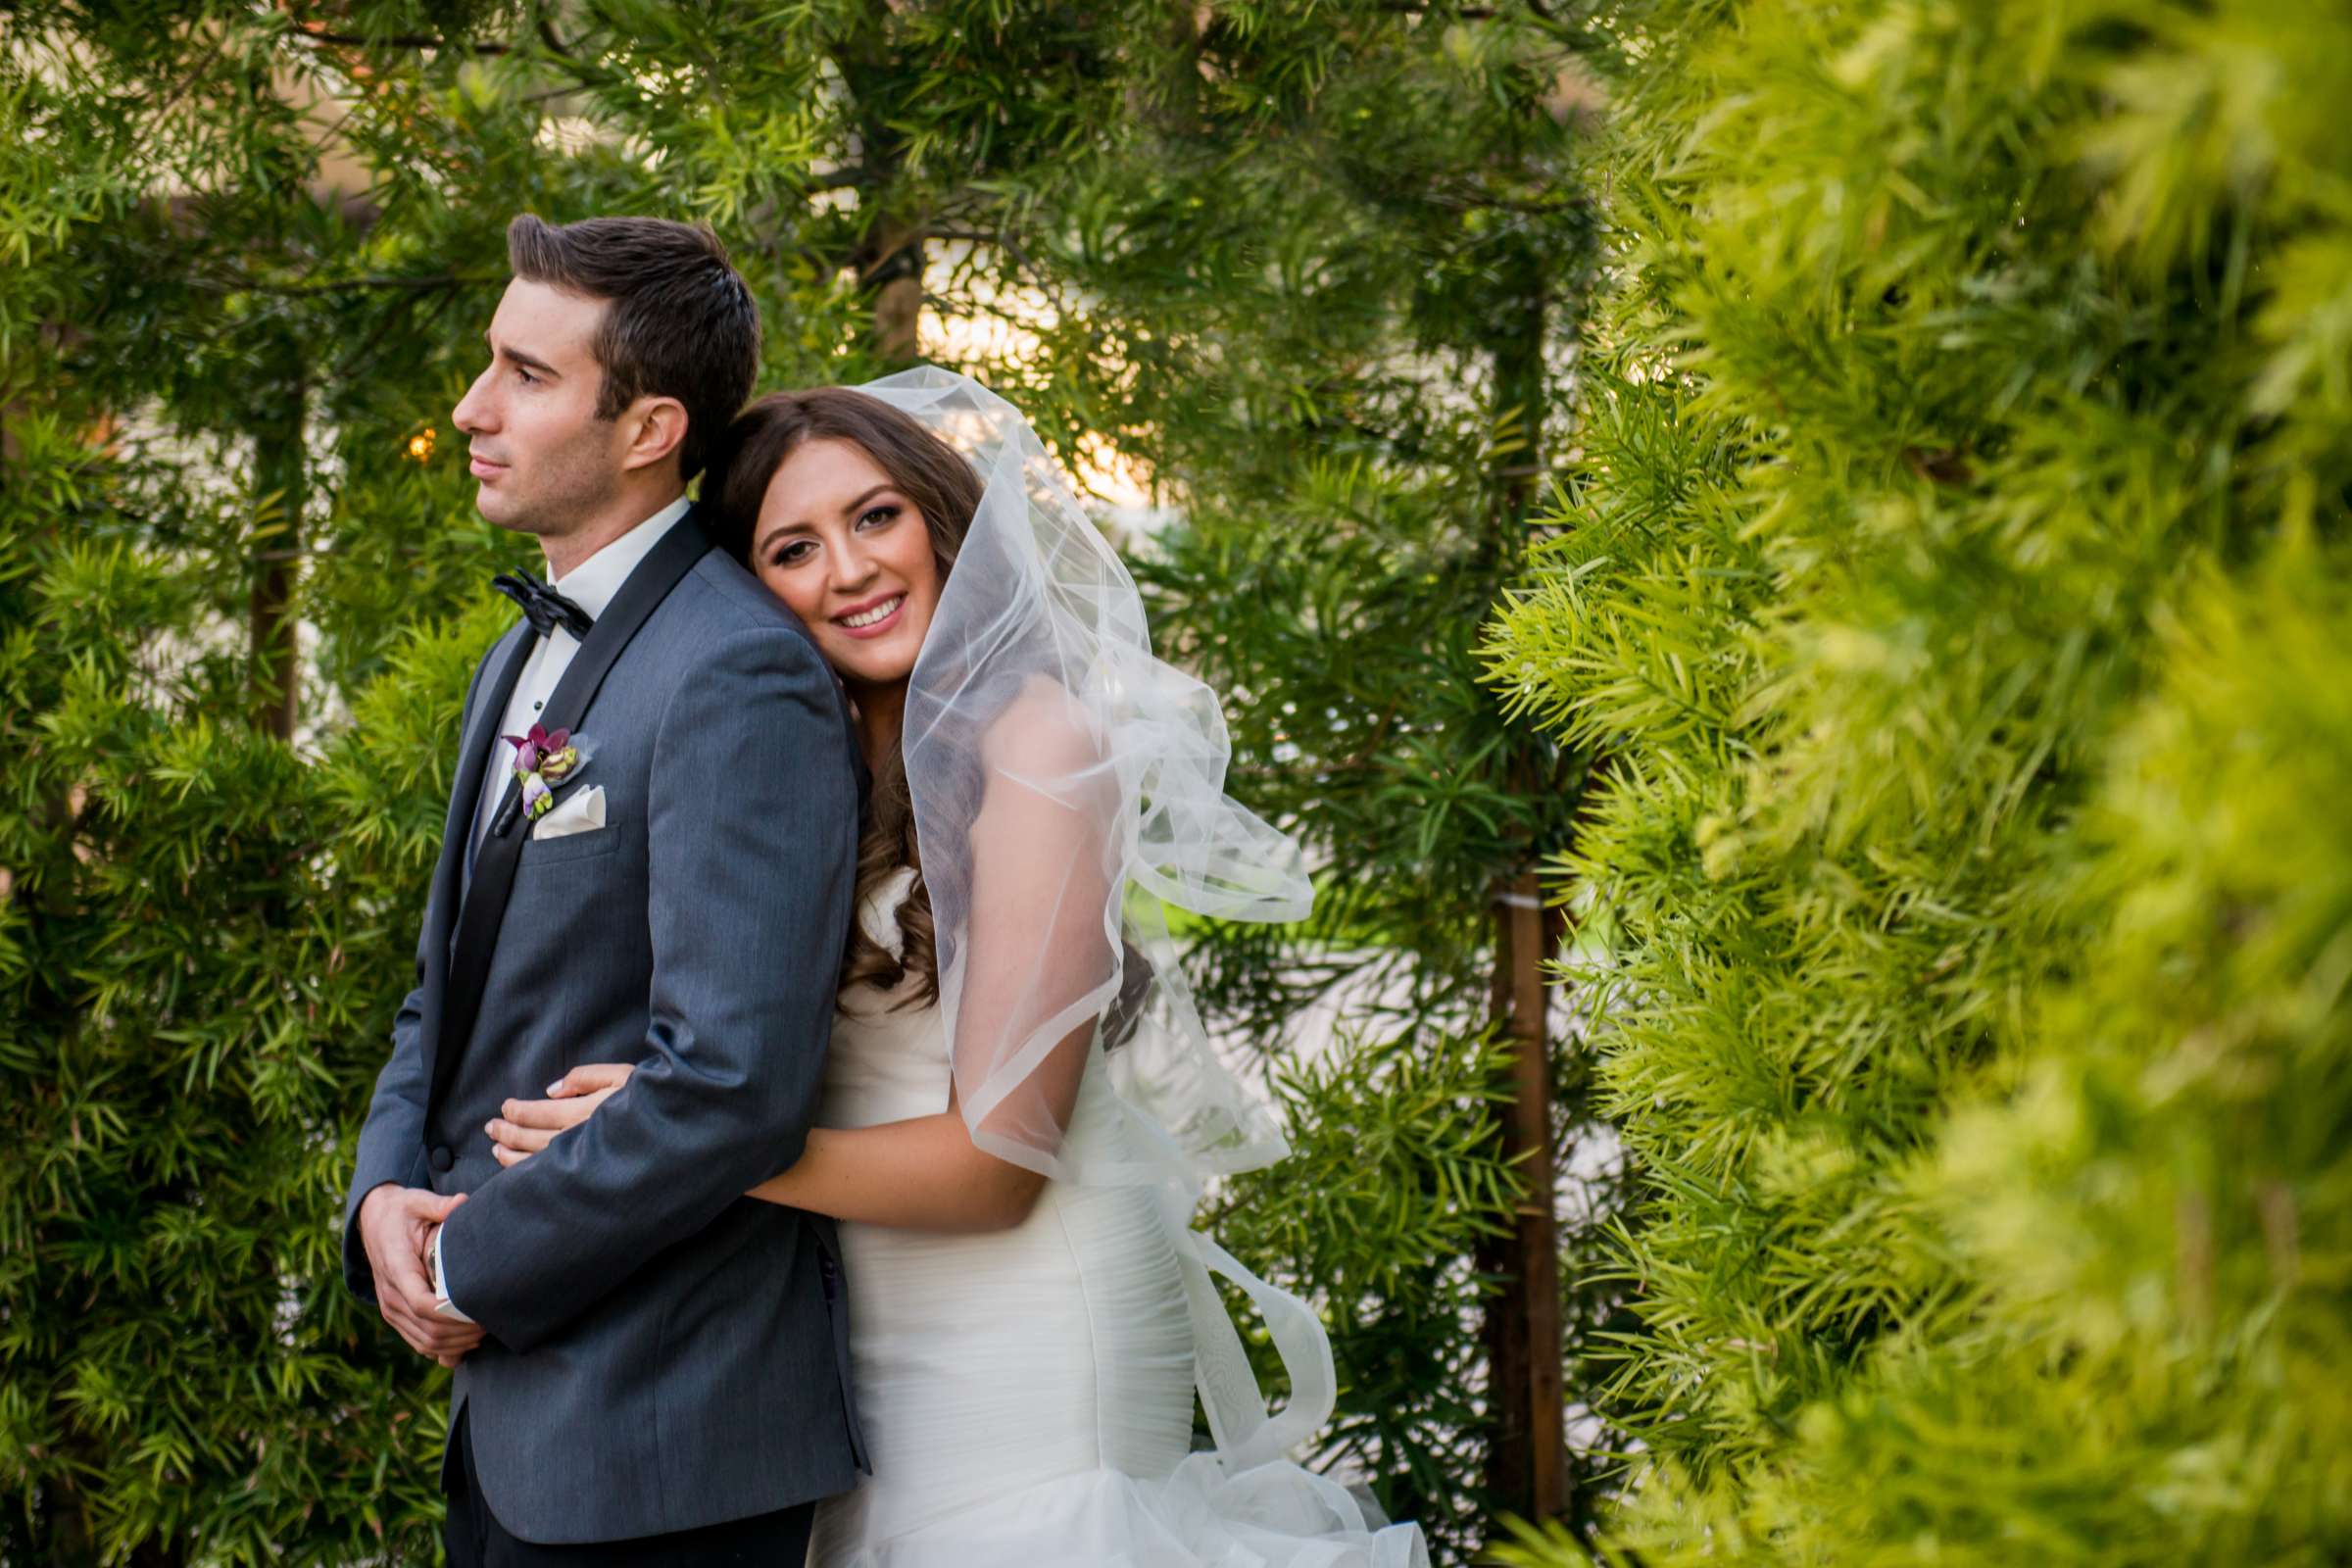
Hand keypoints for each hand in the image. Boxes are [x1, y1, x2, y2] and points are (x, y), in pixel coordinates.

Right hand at [357, 1184, 483, 1366]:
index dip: (449, 1314)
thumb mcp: (417, 1201)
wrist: (373, 1221)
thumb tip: (461, 1202)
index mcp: (396, 1267)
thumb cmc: (401, 1211)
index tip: (477, 1311)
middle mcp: (390, 1293)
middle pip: (426, 1329)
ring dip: (455, 1344)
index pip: (420, 1303)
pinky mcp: (395, 1313)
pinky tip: (466, 1342)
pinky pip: (417, 1341)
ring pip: (423, 1341)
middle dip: (461, 1332)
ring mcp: (390, 1307)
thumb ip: (438, 1205)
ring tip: (484, 1332)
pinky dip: (442, 1348)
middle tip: (491, 1322)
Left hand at [485, 1063, 635, 1167]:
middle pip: (530, 1139)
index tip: (505, 1108)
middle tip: (491, 1128)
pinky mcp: (587, 1178)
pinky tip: (519, 1172)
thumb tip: (551, 1090)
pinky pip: (550, 1178)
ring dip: (511, 1156)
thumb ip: (586, 1077)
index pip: (538, 1113)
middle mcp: (579, 1140)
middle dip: (507, 1133)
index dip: (517, 1111)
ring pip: (535, 1162)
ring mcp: (582, 1163)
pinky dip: (527, 1175)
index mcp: (585, 1112)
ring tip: (497, 1150)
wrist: (678, 1136)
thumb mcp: (622, 1076)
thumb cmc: (650, 1102)